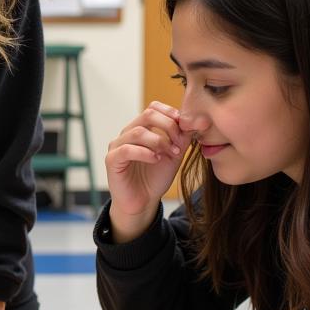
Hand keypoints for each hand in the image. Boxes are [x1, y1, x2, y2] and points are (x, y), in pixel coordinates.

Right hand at [105, 101, 193, 237]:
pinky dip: (145, 153)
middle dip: (169, 127)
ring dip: (160, 142)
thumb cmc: (155, 177)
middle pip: (148, 115)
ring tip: (171, 154)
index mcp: (141, 128)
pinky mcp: (112, 160)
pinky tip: (156, 160)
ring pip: (139, 132)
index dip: (171, 114)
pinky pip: (127, 149)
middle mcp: (127, 133)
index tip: (185, 129)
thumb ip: (182, 137)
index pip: (153, 107)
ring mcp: (117, 145)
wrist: (143, 201)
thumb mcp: (175, 154)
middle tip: (180, 144)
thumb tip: (196, 120)